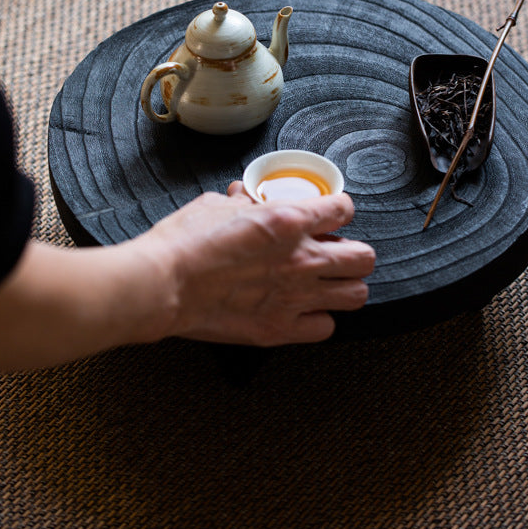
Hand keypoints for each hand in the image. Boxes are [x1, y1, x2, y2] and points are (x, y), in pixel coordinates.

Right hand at [137, 183, 375, 345]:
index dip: (339, 211)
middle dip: (354, 253)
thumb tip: (245, 199)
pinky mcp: (280, 329)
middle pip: (364, 257)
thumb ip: (242, 202)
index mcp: (288, 220)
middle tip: (336, 252)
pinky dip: (318, 320)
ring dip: (344, 287)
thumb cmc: (184, 243)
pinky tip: (302, 311)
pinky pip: (325, 328)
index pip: (344, 210)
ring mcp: (294, 296)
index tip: (332, 216)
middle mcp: (301, 258)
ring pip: (357, 294)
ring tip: (328, 284)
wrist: (163, 284)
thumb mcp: (215, 205)